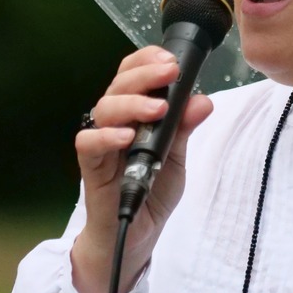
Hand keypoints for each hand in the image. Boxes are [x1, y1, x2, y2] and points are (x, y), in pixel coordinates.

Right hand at [70, 46, 214, 292]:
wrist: (136, 234)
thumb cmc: (152, 189)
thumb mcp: (177, 156)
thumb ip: (185, 127)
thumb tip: (203, 100)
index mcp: (136, 113)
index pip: (133, 75)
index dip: (147, 61)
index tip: (171, 58)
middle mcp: (116, 123)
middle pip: (119, 86)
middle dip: (145, 74)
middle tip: (170, 72)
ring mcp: (102, 144)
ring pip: (103, 109)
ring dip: (131, 104)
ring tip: (157, 108)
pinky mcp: (92, 168)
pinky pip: (89, 145)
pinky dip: (106, 137)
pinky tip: (127, 137)